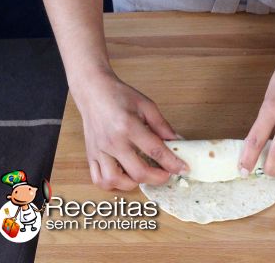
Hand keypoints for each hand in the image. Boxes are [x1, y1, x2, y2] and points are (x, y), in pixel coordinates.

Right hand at [71, 70, 188, 189]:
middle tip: (167, 174)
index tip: (184, 169)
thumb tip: (178, 141)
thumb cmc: (119, 95)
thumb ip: (162, 126)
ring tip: (143, 175)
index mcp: (129, 126)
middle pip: (138, 171)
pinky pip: (98, 179)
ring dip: (133, 184)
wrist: (93, 91)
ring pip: (115, 180)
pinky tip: (124, 176)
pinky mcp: (91, 154)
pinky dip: (112, 183)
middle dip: (158, 178)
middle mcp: (113, 141)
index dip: (173, 163)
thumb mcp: (147, 105)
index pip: (155, 150)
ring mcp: (99, 150)